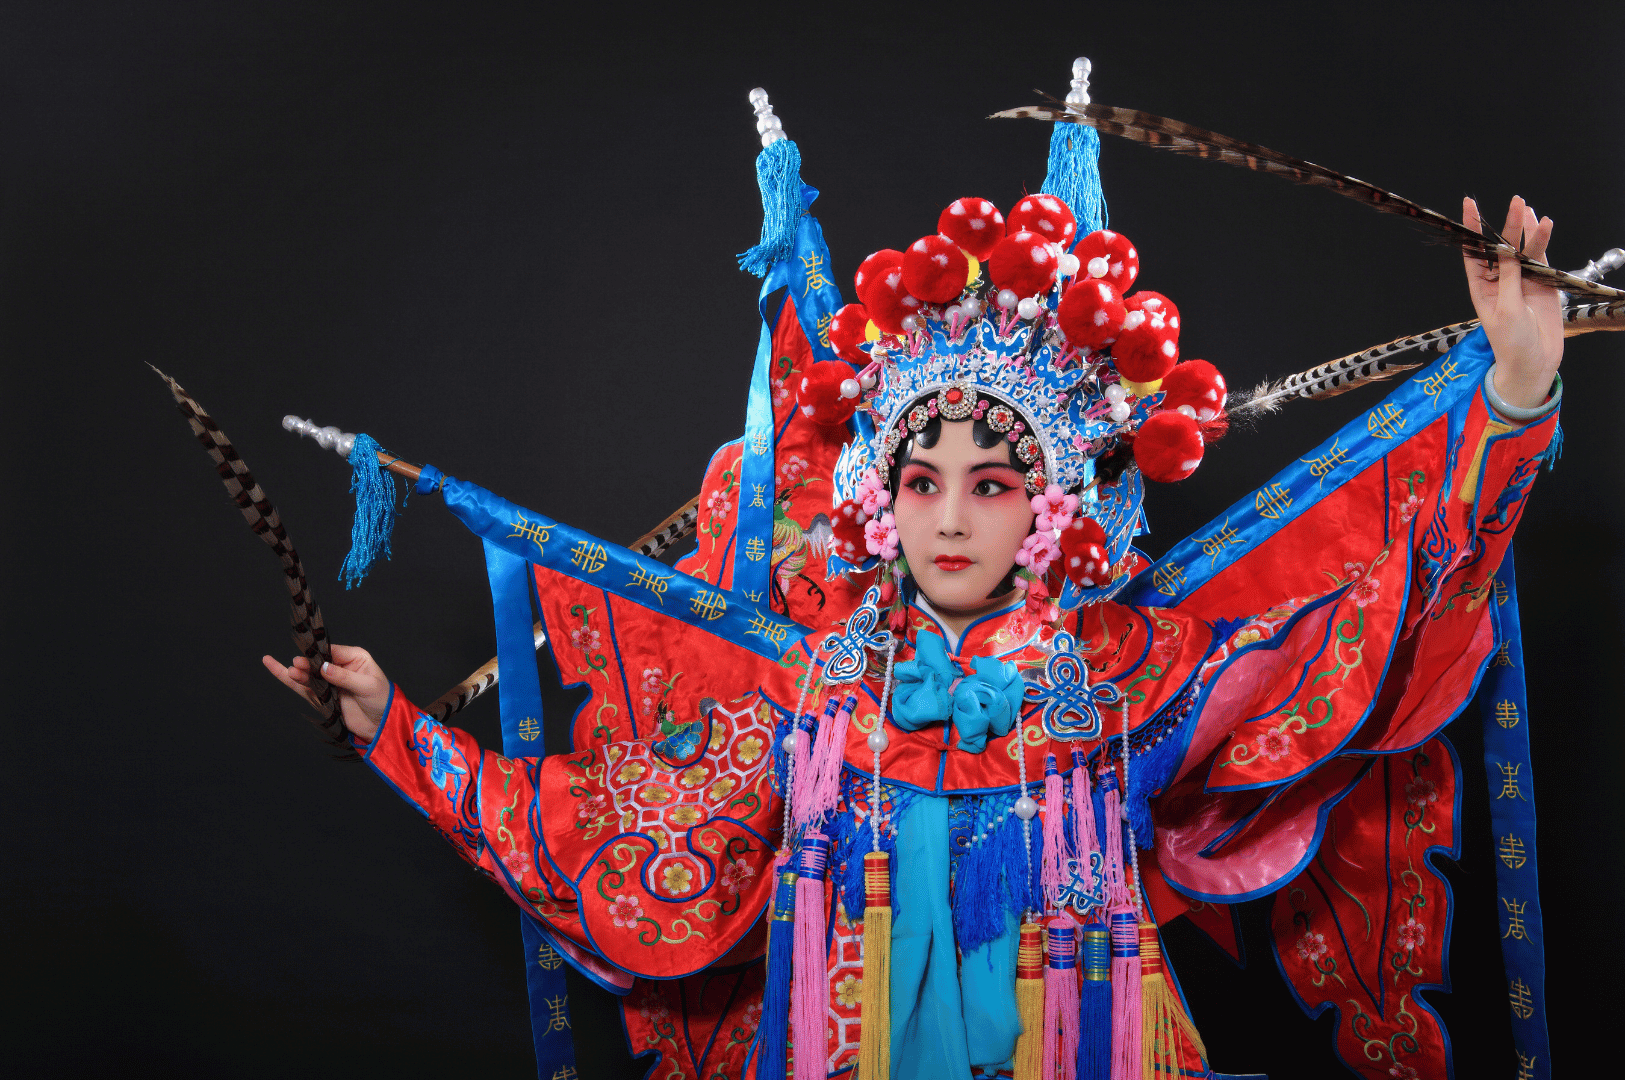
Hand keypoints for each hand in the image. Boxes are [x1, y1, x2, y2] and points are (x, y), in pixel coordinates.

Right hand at [263, 643, 390, 742]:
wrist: (381, 725)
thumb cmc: (381, 700)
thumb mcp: (368, 686)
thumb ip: (345, 677)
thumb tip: (323, 668)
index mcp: (354, 658)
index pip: (332, 651)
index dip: (319, 654)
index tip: (307, 657)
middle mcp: (339, 667)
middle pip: (318, 662)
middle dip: (307, 664)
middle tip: (297, 666)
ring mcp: (329, 682)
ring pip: (309, 674)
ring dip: (298, 673)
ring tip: (291, 671)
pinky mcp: (322, 697)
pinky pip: (304, 687)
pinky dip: (289, 680)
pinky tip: (275, 668)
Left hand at [1462, 196, 1563, 413]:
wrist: (1534, 362)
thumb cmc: (1511, 341)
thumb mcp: (1506, 308)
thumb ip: (1508, 278)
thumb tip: (1505, 250)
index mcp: (1481, 287)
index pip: (1473, 252)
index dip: (1471, 229)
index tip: (1469, 205)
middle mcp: (1500, 280)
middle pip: (1501, 247)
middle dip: (1506, 225)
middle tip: (1514, 202)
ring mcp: (1521, 281)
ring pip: (1522, 250)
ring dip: (1525, 230)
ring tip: (1527, 208)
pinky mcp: (1541, 283)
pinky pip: (1540, 259)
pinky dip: (1542, 243)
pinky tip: (1543, 225)